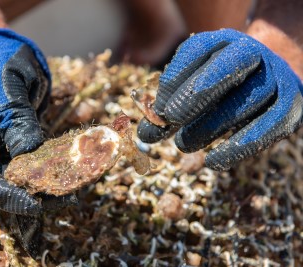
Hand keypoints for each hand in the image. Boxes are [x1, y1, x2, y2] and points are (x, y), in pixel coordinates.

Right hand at [0, 28, 75, 214]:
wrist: (1, 50)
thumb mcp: (5, 88)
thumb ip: (16, 120)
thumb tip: (30, 153)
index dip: (4, 196)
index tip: (34, 203)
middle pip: (5, 183)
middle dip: (34, 195)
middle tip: (66, 198)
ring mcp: (6, 146)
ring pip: (27, 174)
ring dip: (51, 181)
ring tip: (77, 185)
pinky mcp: (25, 140)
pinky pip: (42, 156)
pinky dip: (60, 160)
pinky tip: (80, 162)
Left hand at [138, 29, 302, 170]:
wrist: (266, 77)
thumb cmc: (218, 84)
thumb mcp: (192, 83)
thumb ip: (169, 104)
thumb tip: (145, 135)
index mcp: (224, 41)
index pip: (197, 50)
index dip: (176, 78)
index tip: (158, 106)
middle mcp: (254, 53)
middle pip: (227, 68)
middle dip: (195, 95)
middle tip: (170, 118)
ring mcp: (276, 77)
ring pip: (247, 100)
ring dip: (211, 125)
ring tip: (183, 144)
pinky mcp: (291, 105)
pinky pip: (270, 126)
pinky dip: (241, 146)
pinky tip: (214, 161)